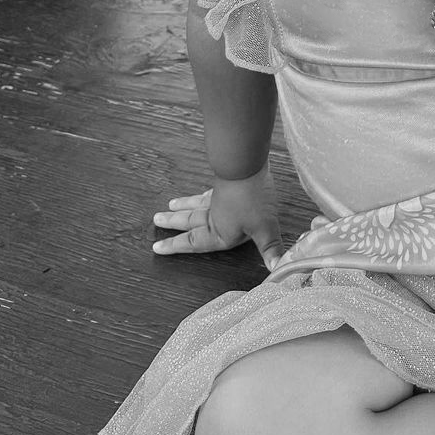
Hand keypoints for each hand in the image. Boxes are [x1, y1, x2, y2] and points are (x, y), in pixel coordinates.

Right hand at [152, 165, 283, 270]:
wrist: (246, 164)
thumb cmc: (253, 199)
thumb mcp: (265, 227)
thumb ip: (271, 249)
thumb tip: (278, 270)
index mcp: (220, 232)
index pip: (193, 243)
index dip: (176, 247)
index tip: (157, 248)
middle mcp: (214, 216)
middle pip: (190, 222)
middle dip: (173, 224)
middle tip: (156, 221)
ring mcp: (218, 198)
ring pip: (195, 205)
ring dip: (183, 207)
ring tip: (169, 206)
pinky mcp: (224, 183)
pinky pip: (208, 192)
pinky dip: (201, 195)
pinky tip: (200, 194)